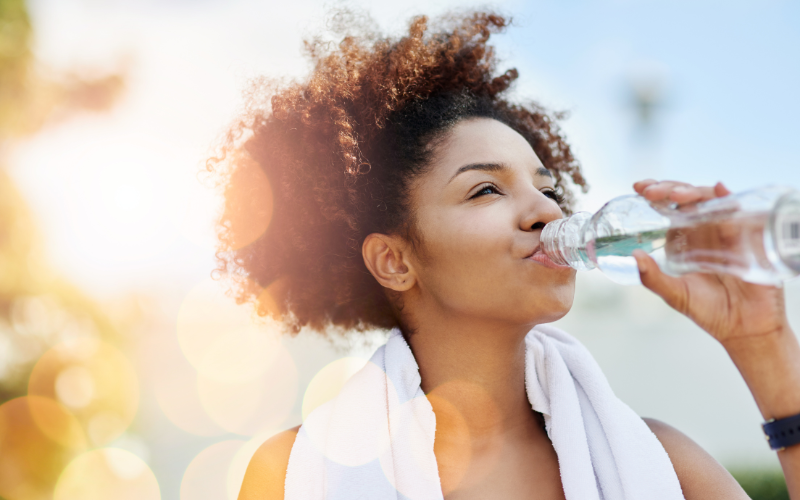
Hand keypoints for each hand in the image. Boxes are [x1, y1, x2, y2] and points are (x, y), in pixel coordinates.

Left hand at [631, 179, 789, 345]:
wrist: (745, 328)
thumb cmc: (709, 311)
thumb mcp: (675, 294)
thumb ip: (653, 278)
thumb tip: (634, 256)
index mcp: (684, 239)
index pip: (669, 208)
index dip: (656, 193)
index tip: (639, 187)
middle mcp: (704, 230)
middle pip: (688, 198)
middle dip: (669, 188)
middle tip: (652, 191)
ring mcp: (726, 230)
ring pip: (710, 199)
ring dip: (693, 192)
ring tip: (677, 197)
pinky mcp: (747, 236)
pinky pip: (739, 211)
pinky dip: (728, 198)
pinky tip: (719, 190)